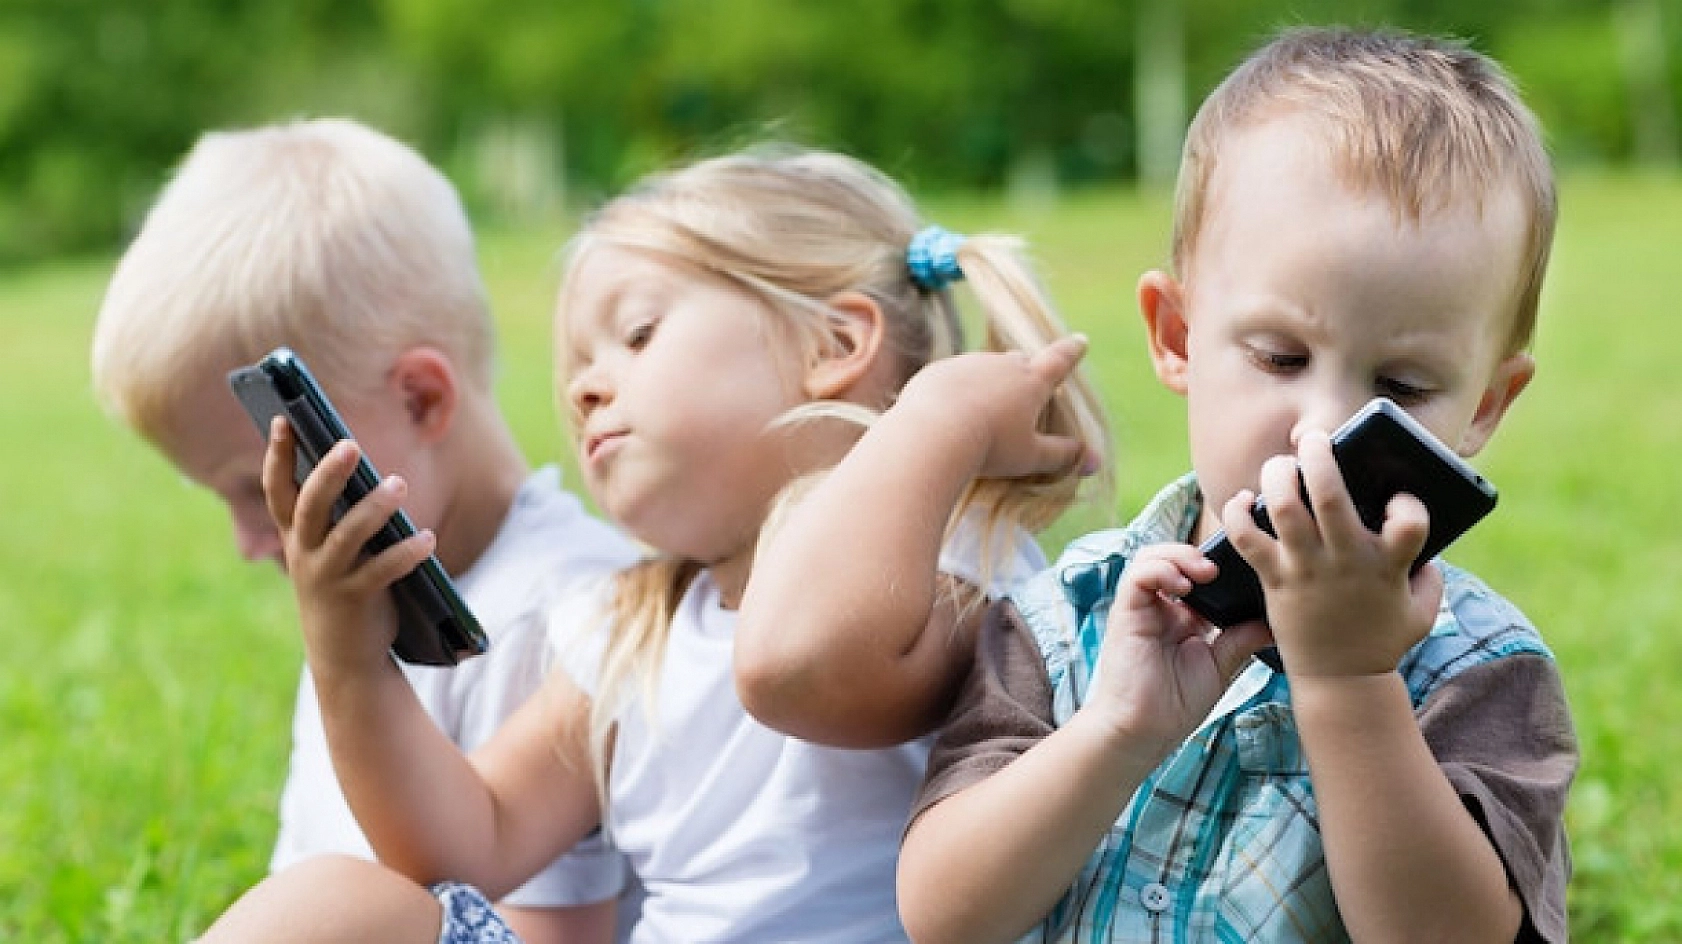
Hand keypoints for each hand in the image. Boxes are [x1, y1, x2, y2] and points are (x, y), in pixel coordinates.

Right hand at [262, 417, 436, 676]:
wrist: (343, 656)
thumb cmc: (342, 587)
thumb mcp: (331, 550)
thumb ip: (337, 515)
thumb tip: (355, 466)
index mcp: (296, 537)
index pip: (278, 490)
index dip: (278, 456)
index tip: (282, 420)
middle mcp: (304, 554)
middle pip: (311, 506)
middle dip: (328, 473)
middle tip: (349, 445)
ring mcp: (328, 578)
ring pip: (347, 536)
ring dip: (374, 508)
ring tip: (398, 485)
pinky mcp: (356, 599)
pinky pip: (382, 571)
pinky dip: (405, 552)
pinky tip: (427, 538)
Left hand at [896, 336, 1099, 480]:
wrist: (931, 434)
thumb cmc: (990, 447)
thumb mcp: (1030, 457)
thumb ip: (1062, 456)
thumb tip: (1093, 461)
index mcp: (1031, 380)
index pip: (1059, 360)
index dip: (1071, 352)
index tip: (1080, 340)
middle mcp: (1001, 364)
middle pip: (1020, 361)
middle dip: (1026, 370)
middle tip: (1026, 386)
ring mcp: (967, 364)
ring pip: (984, 368)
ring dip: (988, 383)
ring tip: (981, 412)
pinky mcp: (937, 371)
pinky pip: (952, 378)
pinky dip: (956, 392)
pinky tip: (947, 415)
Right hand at [1084, 544, 1270, 756]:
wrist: (1144, 733)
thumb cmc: (1174, 706)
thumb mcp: (1219, 667)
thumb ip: (1240, 639)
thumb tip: (1272, 622)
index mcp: (1181, 618)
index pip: (1194, 573)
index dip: (1217, 565)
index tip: (1243, 572)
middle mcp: (1160, 608)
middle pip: (1171, 557)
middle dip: (1198, 554)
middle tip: (1224, 569)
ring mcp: (1141, 609)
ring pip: (1152, 557)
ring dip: (1180, 556)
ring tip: (1206, 573)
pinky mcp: (1126, 613)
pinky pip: (1138, 575)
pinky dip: (1161, 570)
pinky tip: (1184, 586)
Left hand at [1222, 430, 1442, 679]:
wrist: (1340, 680)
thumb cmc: (1383, 639)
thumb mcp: (1422, 609)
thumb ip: (1429, 574)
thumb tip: (1425, 544)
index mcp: (1387, 566)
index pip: (1411, 521)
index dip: (1409, 504)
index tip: (1401, 501)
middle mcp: (1344, 561)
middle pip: (1329, 497)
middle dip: (1319, 457)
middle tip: (1315, 439)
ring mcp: (1306, 569)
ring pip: (1283, 509)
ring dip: (1278, 476)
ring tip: (1282, 465)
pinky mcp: (1274, 580)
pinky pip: (1246, 539)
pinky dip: (1239, 514)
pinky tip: (1244, 501)